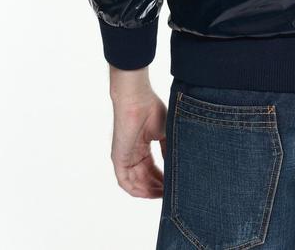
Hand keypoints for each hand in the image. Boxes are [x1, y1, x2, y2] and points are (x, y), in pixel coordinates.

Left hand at [109, 66, 166, 197]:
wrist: (137, 99)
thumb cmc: (150, 109)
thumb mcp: (164, 133)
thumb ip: (168, 150)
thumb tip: (176, 166)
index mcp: (142, 147)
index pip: (152, 169)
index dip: (163, 179)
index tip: (174, 185)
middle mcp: (133, 154)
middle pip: (145, 179)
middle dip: (158, 187)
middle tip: (172, 193)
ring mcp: (125, 158)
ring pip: (136, 183)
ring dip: (150, 191)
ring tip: (165, 194)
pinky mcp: (118, 159)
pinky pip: (125, 182)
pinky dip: (137, 190)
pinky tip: (151, 193)